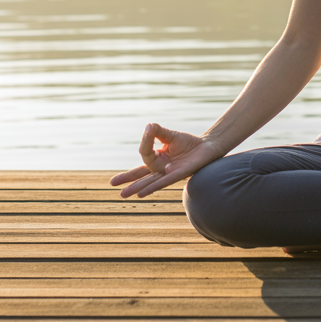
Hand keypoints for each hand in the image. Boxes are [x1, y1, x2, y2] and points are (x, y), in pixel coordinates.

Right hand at [110, 123, 224, 198]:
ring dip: (137, 187)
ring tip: (123, 195)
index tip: (148, 130)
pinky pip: (164, 182)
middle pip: (142, 175)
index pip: (145, 154)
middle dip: (128, 180)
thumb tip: (148, 126)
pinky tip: (143, 194)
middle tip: (112, 184)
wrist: (208, 146)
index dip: (146, 141)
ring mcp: (169, 173)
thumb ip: (158, 132)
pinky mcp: (179, 174)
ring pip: (150, 181)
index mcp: (158, 159)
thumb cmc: (189, 143)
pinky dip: (153, 187)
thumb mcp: (170, 135)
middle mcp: (161, 168)